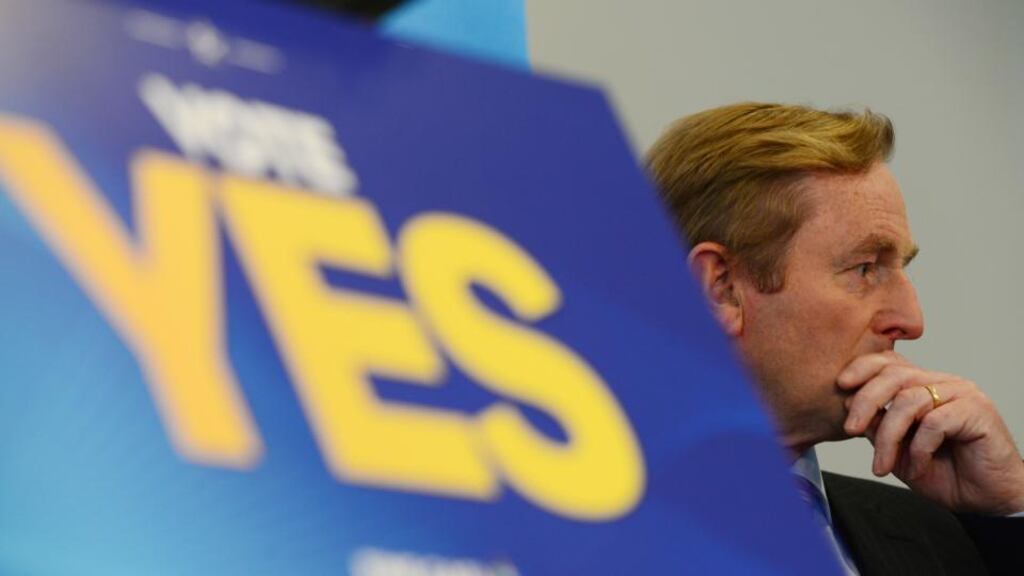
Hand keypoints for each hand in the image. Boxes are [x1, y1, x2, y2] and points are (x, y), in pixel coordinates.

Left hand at [838, 351, 1023, 514]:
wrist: (986, 499)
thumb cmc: (945, 472)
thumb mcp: (897, 450)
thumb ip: (877, 426)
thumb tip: (850, 408)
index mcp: (922, 385)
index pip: (889, 362)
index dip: (862, 369)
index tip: (839, 387)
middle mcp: (942, 382)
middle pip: (894, 375)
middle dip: (865, 401)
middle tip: (849, 428)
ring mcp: (961, 393)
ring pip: (909, 400)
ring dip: (888, 436)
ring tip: (883, 465)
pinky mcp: (977, 411)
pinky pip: (934, 422)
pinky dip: (919, 448)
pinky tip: (918, 467)